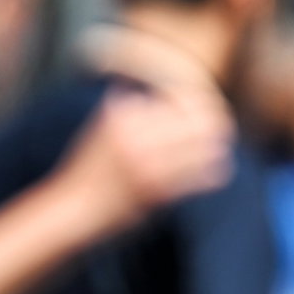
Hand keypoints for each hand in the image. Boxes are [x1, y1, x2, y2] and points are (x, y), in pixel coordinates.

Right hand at [54, 80, 236, 235]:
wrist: (71, 210)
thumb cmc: (88, 168)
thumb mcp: (102, 127)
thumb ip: (126, 103)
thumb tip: (148, 83)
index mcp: (127, 116)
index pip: (182, 98)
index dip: (199, 102)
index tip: (204, 109)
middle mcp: (138, 137)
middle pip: (201, 119)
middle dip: (217, 120)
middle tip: (222, 126)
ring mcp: (148, 164)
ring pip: (207, 146)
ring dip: (216, 147)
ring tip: (217, 148)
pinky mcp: (156, 191)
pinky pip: (202, 176)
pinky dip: (215, 171)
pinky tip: (216, 169)